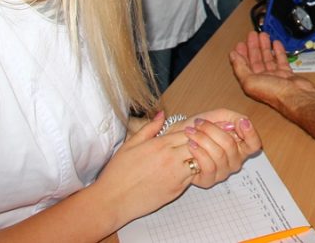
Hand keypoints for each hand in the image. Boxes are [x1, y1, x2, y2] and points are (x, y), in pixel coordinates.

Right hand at [91, 112, 205, 227]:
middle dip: (201, 142)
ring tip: (195, 156)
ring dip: (199, 157)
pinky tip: (188, 170)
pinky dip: (194, 172)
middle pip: (198, 144)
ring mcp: (176, 174)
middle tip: (201, 142)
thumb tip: (162, 114)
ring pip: (199, 160)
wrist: (113, 200)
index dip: (194, 130)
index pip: (188, 132)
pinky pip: (193, 177)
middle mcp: (171, 158)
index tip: (195, 131)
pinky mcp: (177, 190)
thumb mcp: (130, 144)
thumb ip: (149, 128)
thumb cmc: (118, 173)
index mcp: (160, 144)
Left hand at [176, 110, 260, 188]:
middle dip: (212, 130)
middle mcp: (235, 161)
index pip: (254, 144)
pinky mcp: (209, 180)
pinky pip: (209, 166)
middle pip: (230, 145)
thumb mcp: (219, 117)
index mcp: (241, 146)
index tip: (242, 122)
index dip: (251, 133)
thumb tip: (244, 122)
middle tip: (198, 123)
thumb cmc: (201, 128)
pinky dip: (198, 152)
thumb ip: (234, 118)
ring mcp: (223, 172)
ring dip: (202, 139)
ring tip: (191, 132)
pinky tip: (191, 145)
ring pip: (219, 155)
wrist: (179, 139)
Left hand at [230, 31, 314, 108]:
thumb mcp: (250, 81)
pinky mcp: (287, 73)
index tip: (241, 43)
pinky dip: (278, 51)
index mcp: (252, 82)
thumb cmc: (274, 92)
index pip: (244, 65)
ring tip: (264, 35)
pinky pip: (281, 60)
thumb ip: (240, 68)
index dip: (241, 54)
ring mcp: (275, 76)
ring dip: (265, 46)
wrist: (296, 96)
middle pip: (256, 60)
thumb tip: (232, 56)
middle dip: (253, 46)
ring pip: (268, 58)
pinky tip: (276, 43)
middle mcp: (263, 79)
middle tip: (253, 35)